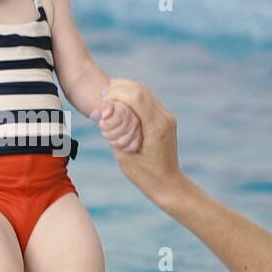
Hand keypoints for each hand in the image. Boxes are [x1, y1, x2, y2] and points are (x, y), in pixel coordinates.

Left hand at [90, 100, 141, 153]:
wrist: (116, 116)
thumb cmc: (108, 113)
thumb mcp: (102, 108)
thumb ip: (100, 109)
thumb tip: (104, 115)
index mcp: (125, 111)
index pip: (115, 121)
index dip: (105, 124)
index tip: (101, 123)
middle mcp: (133, 120)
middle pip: (116, 133)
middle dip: (107, 134)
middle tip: (104, 132)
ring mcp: (137, 130)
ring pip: (122, 142)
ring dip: (112, 142)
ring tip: (109, 138)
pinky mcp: (138, 139)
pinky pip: (132, 148)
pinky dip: (123, 148)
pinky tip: (117, 143)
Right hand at [103, 79, 185, 205]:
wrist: (168, 184)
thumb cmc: (145, 176)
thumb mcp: (124, 156)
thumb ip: (114, 133)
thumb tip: (102, 113)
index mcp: (155, 128)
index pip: (136, 96)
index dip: (117, 93)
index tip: (104, 102)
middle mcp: (164, 118)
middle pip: (141, 89)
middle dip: (120, 88)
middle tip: (104, 98)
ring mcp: (167, 117)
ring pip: (145, 91)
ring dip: (126, 90)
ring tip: (110, 98)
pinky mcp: (166, 119)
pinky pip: (148, 99)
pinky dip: (133, 97)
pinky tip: (121, 104)